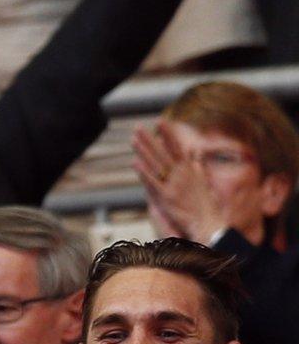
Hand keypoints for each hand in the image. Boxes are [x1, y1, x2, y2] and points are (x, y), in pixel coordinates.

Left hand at [134, 122, 227, 244]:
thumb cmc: (206, 204)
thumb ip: (198, 164)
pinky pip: (153, 182)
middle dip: (150, 139)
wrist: (209, 222)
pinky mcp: (166, 197)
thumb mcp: (204, 179)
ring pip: (156, 164)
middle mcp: (181, 174)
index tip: (160, 121)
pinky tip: (134, 162)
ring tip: (133, 139)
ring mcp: (173, 184)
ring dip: (144, 151)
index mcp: (190, 169)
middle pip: (162, 153)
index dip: (168, 134)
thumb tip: (196, 150)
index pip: (177, 147)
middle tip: (138, 126)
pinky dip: (144, 172)